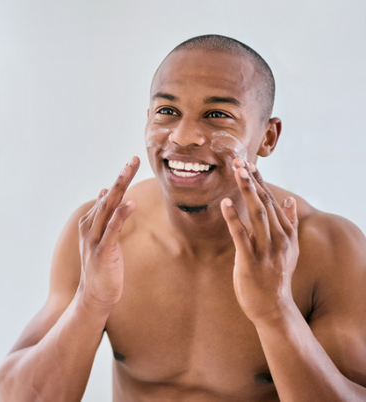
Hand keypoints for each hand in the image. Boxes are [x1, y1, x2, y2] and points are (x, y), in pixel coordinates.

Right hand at [77, 156, 139, 310]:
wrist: (93, 296)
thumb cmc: (100, 267)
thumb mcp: (101, 238)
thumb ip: (103, 216)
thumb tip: (105, 192)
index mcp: (91, 223)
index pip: (108, 196)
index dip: (120, 178)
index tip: (131, 162)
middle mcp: (90, 227)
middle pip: (108, 197)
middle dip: (121, 176)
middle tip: (133, 160)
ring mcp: (95, 239)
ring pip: (108, 208)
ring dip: (120, 188)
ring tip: (130, 171)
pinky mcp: (103, 252)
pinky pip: (112, 230)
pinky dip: (120, 215)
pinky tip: (129, 204)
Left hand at [220, 159, 298, 324]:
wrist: (273, 306)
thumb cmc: (276, 275)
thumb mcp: (289, 248)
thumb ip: (290, 224)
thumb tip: (290, 201)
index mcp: (285, 233)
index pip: (272, 200)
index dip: (260, 181)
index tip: (249, 163)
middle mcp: (278, 238)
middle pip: (264, 203)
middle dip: (252, 180)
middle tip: (239, 160)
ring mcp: (266, 250)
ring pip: (256, 214)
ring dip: (247, 191)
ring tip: (236, 172)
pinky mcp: (251, 261)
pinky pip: (241, 236)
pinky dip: (233, 218)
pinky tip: (225, 203)